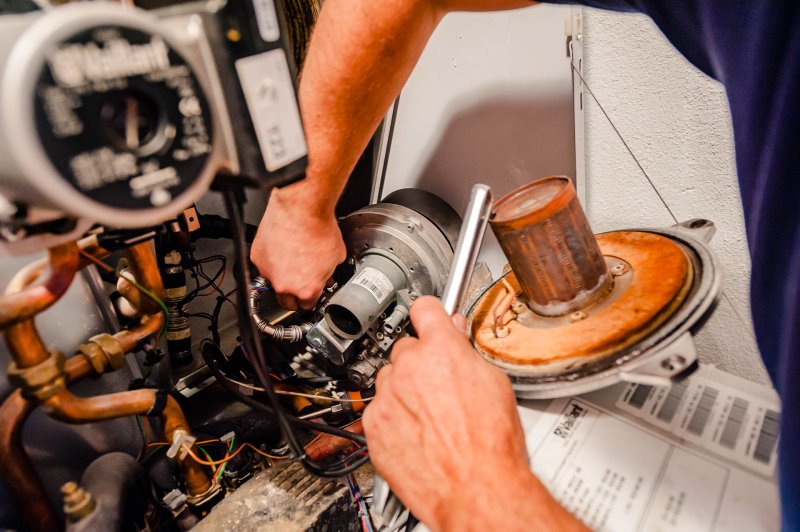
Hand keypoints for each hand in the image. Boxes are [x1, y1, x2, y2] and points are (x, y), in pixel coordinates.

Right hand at [250, 184, 345, 309]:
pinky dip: (272, 260)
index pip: (307, 306)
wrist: (301, 208)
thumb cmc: (319, 228)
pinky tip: (282, 248)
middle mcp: (285, 284)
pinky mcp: (257, 257)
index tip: (312, 294)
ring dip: (282, 275)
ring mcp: (268, 272)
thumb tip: (326, 275)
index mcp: (306, 289)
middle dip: (295, 296)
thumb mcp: (336, 257)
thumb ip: (328, 273)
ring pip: (274, 282)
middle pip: (287, 302)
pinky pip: (264, 265)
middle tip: (300, 282)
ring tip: (292, 257)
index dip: (312, 299)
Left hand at [363, 297, 585, 530]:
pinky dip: (392, 418)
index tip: (427, 317)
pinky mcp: (373, 423)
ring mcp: (387, 394)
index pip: (424, 308)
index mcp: (442, 349)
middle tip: (438, 386)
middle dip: (420, 362)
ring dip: (404, 390)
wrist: (475, 488)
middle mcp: (409, 366)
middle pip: (406, 348)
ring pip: (389, 379)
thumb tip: (456, 336)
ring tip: (430, 416)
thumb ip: (466, 353)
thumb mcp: (494, 383)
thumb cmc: (491, 443)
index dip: (429, 313)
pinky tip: (417, 433)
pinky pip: (378, 409)